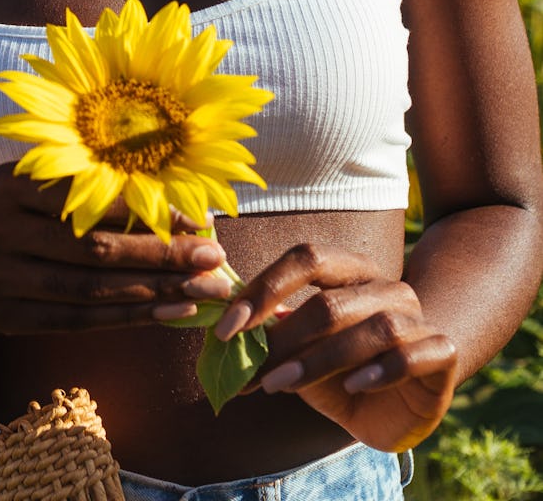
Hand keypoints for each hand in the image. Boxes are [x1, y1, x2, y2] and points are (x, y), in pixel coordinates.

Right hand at [0, 163, 231, 334]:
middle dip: (163, 256)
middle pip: (95, 249)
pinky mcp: (2, 317)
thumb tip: (170, 204)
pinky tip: (169, 313)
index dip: (148, 210)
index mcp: (9, 183)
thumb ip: (81, 185)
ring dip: (154, 293)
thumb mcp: (26, 177)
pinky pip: (74, 321)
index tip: (199, 218)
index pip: (92, 199)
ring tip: (204, 291)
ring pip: (89, 290)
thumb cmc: (0, 203)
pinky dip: (126, 318)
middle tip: (215, 258)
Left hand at [216, 243, 457, 450]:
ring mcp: (416, 315)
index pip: (307, 258)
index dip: (264, 288)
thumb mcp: (301, 357)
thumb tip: (223, 331)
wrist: (399, 406)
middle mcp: (385, 285)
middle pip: (332, 301)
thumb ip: (271, 338)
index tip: (227, 326)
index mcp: (349, 270)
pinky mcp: (441, 350)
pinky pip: (412, 354)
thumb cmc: (342, 373)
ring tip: (283, 386)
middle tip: (251, 375)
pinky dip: (381, 370)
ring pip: (373, 328)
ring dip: (321, 360)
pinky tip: (353, 386)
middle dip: (284, 341)